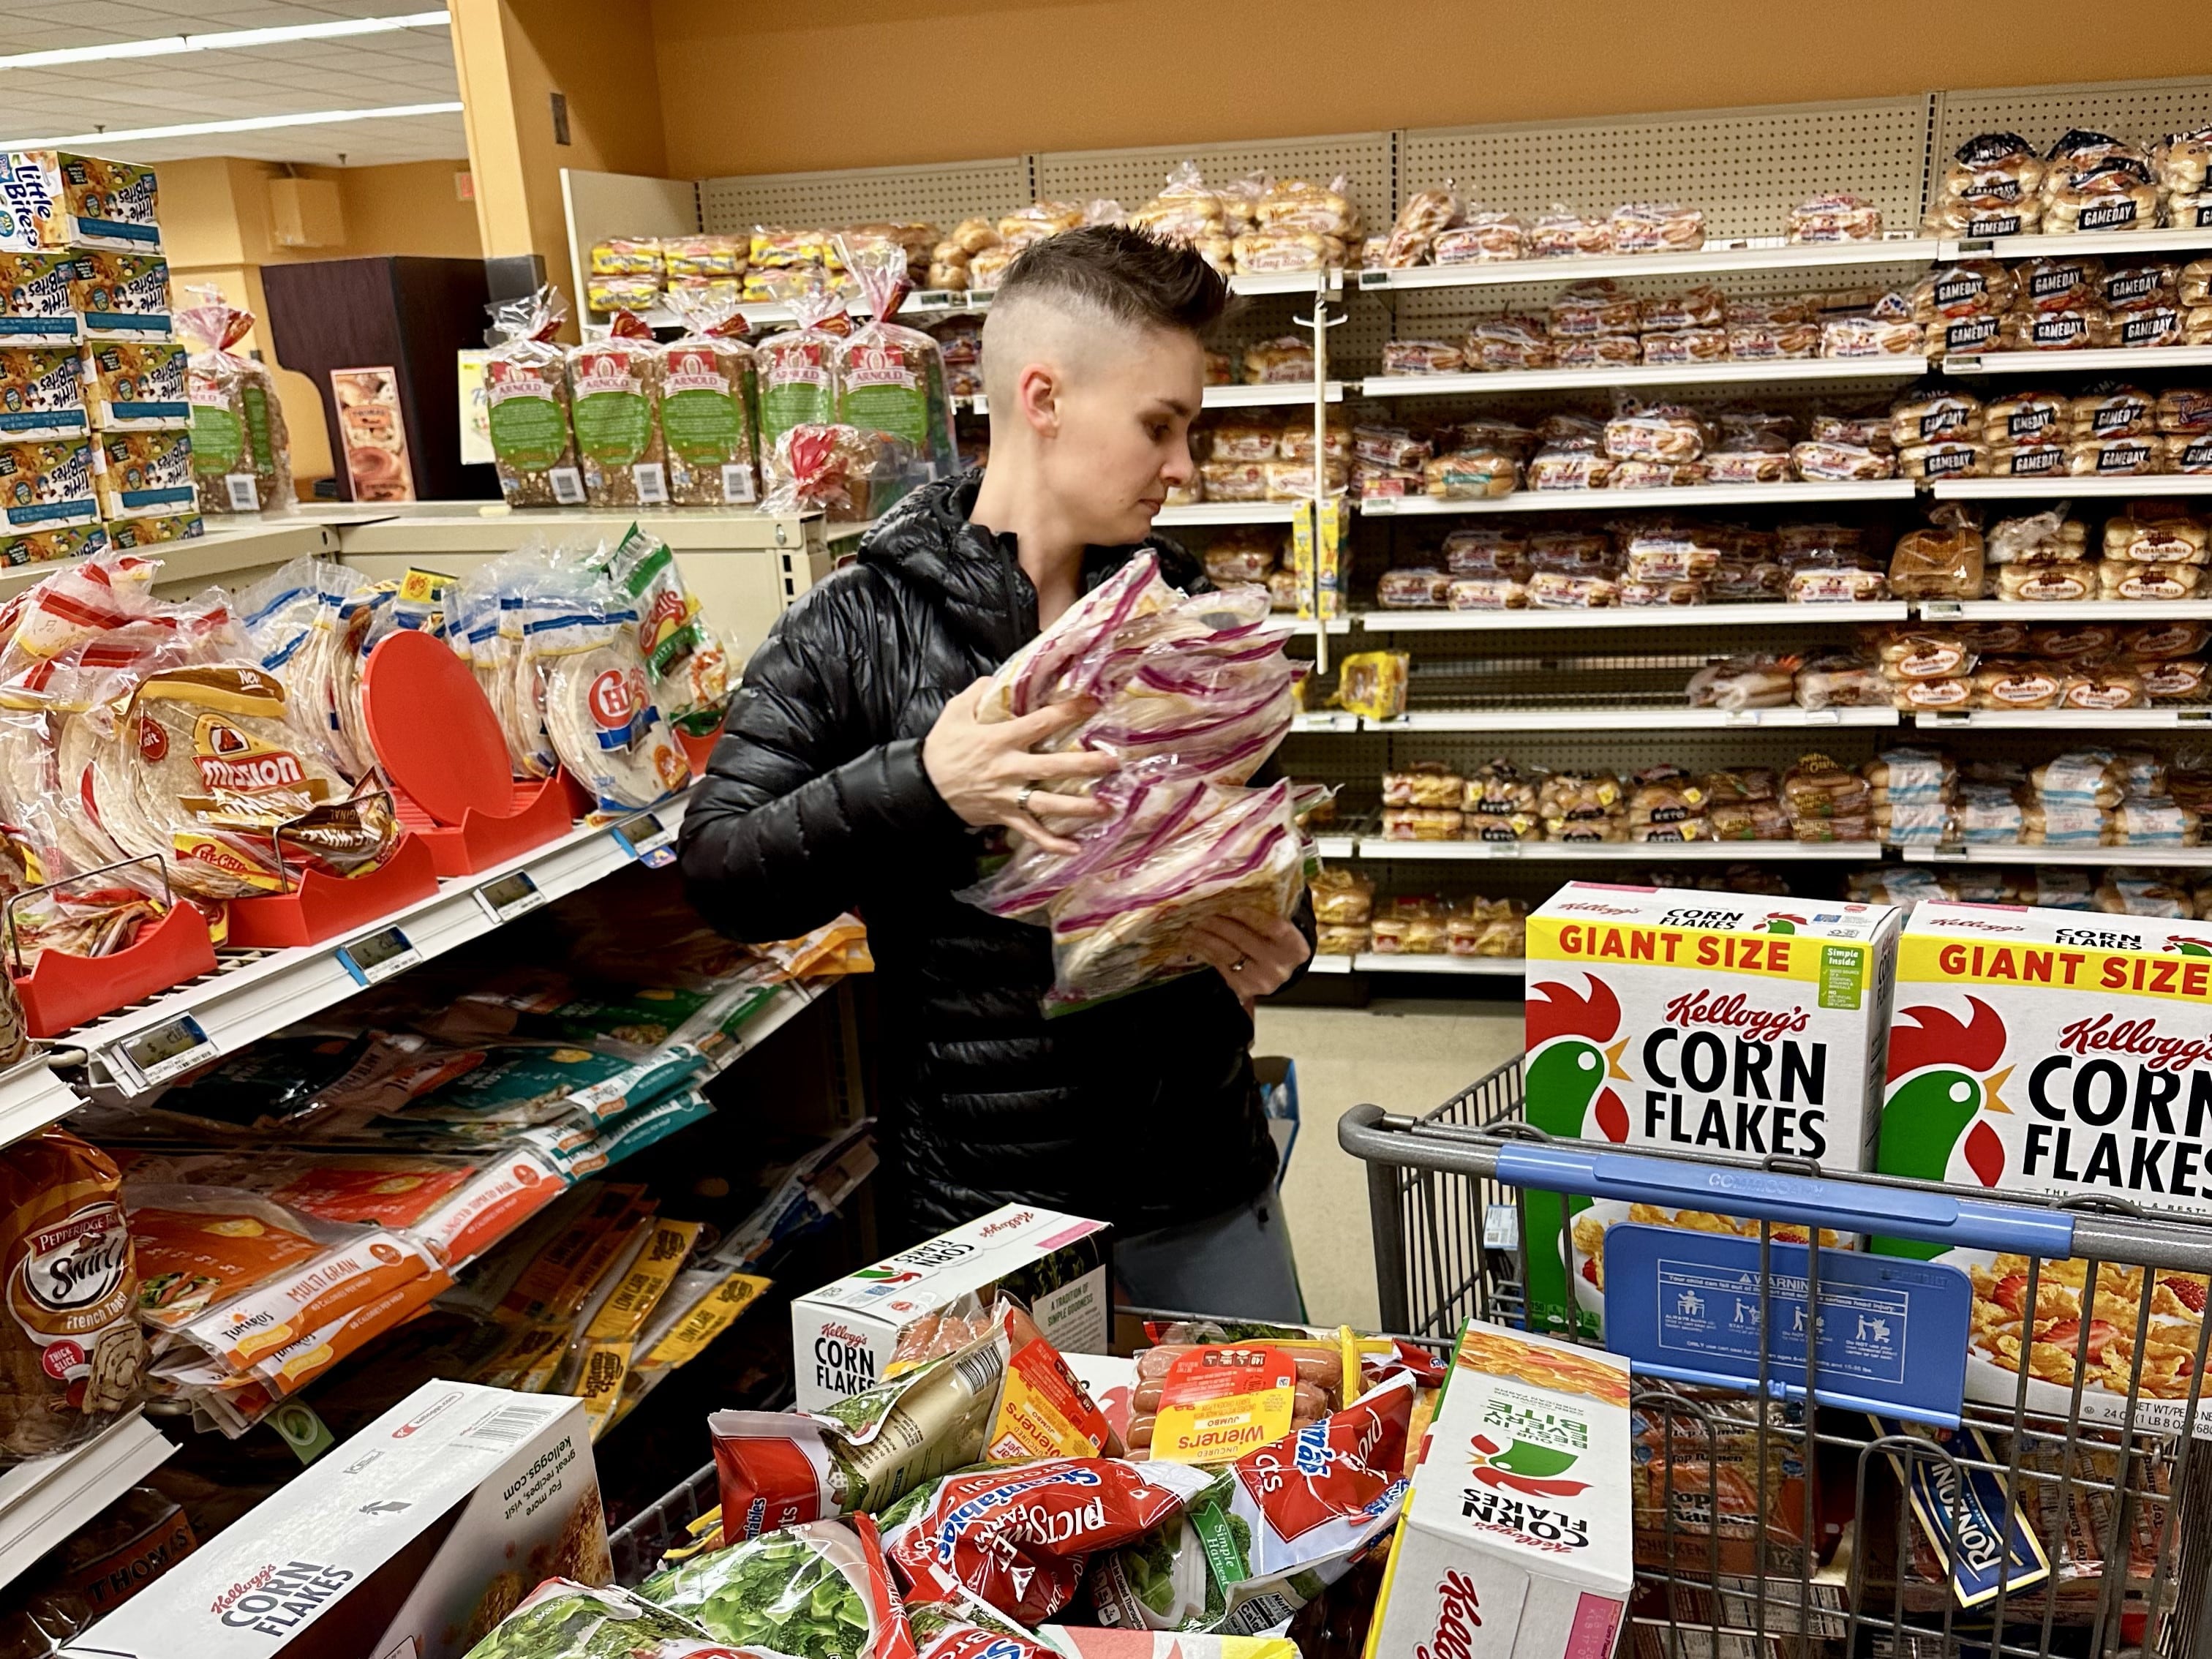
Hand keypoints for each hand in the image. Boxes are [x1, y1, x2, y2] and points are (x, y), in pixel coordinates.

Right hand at [923, 678, 1118, 854]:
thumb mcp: (955, 713)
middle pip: (1052, 767)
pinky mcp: (1005, 817)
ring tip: (1107, 807)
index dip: (1067, 712)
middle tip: (1112, 761)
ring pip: (1048, 805)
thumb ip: (980, 693)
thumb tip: (1003, 676)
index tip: (1092, 702)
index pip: (1039, 724)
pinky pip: (1031, 833)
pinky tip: (1076, 849)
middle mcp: (1008, 770)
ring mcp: (1008, 797)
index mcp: (999, 740)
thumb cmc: (942, 748)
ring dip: (1078, 807)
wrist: (923, 788)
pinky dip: (1052, 844)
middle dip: (1084, 765)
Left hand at [1185, 914, 1309, 1007]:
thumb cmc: (1276, 942)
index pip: (1274, 927)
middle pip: (1245, 940)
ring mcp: (1262, 981)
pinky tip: (1195, 940)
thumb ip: (1268, 912)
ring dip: (1205, 937)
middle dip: (1220, 923)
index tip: (1232, 904)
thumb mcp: (1281, 928)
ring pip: (1227, 954)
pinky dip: (1204, 951)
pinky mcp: (1244, 988)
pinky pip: (1219, 966)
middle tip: (1202, 911)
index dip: (1251, 915)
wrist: (1278, 971)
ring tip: (1192, 924)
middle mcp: (1281, 967)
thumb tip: (1235, 890)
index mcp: (1296, 948)